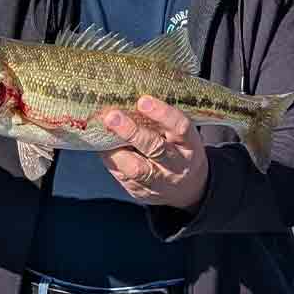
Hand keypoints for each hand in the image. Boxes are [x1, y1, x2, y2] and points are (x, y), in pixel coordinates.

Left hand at [101, 96, 208, 210]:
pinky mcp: (143, 192)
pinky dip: (111, 159)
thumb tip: (128, 102)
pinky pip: (123, 176)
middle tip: (113, 116)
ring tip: (102, 132)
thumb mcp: (182, 136)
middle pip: (156, 149)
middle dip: (132, 132)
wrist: (188, 188)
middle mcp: (177, 166)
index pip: (180, 127)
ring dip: (115, 149)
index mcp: (190, 146)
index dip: (162, 114)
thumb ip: (162, 123)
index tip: (143, 101)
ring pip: (137, 168)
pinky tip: (104, 146)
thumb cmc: (180, 151)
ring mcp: (160, 182)